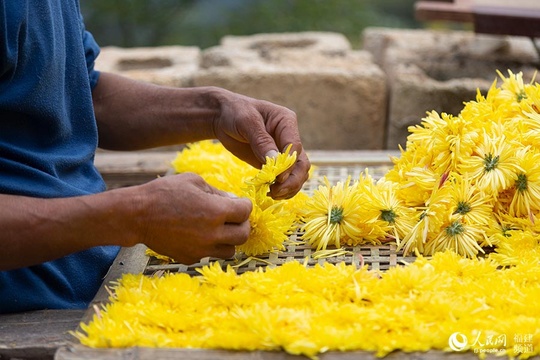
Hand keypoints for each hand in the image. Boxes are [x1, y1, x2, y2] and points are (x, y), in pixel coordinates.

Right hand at [135, 173, 251, 264]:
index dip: (245, 205)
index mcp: (216, 211)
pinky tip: (199, 235)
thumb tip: (233, 200)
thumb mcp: (193, 181)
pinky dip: (210, 247)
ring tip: (219, 229)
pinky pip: (209, 255)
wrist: (137, 215)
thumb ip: (217, 192)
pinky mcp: (189, 258)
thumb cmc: (164, 193)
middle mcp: (212, 234)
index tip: (240, 203)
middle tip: (234, 218)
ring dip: (229, 239)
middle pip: (243, 235)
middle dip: (242, 224)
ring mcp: (201, 249)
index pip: (246, 211)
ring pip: (230, 251)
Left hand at [212, 91, 310, 199]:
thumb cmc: (235, 112)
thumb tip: (276, 162)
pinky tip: (269, 193)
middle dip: (292, 180)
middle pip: (301, 163)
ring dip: (289, 187)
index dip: (289, 164)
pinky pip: (285, 179)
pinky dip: (282, 189)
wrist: (222, 117)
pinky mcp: (275, 163)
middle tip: (276, 192)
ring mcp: (283, 152)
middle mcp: (289, 137)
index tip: (278, 178)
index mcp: (286, 122)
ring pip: (297, 174)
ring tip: (272, 194)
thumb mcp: (246, 122)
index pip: (295, 146)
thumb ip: (261, 141)